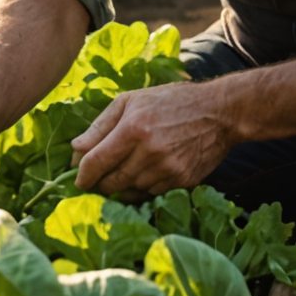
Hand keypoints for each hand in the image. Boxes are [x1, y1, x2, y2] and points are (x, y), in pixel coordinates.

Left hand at [71, 80, 239, 196]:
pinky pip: (150, 194)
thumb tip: (75, 149)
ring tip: (121, 172)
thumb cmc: (171, 101)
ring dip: (120, 186)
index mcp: (133, 128)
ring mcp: (168, 170)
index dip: (81, 175)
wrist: (220, 112)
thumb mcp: (132, 100)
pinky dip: (140, 189)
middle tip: (95, 179)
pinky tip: (142, 175)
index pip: (96, 162)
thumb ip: (100, 125)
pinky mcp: (182, 182)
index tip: (77, 180)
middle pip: (110, 182)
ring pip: (129, 191)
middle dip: (98, 183)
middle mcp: (149, 153)